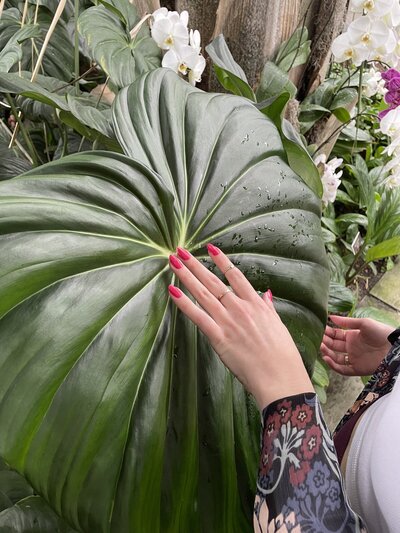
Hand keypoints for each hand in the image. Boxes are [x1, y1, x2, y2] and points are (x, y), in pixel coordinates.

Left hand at [168, 244, 313, 410]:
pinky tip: (172, 290)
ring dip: (186, 276)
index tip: (210, 248)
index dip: (221, 260)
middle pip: (213, 281)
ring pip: (202, 293)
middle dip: (195, 264)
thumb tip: (265, 293)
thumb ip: (268, 307)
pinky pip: (197, 316)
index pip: (235, 275)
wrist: (280, 376)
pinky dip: (183, 303)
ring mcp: (228, 321)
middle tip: (180, 250)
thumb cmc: (283, 355)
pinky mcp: (218, 337)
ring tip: (173, 262)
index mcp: (256, 304)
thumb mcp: (278, 325)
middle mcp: (240, 308)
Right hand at [320, 315, 392, 375]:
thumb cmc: (380, 332)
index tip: (319, 329)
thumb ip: (347, 322)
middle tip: (317, 338)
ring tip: (321, 347)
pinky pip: (342, 369)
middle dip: (325, 342)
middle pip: (333, 346)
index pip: (335, 335)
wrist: (393, 347)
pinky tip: (326, 358)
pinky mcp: (357, 369)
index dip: (327, 332)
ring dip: (327, 353)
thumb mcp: (364, 323)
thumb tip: (331, 317)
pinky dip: (333, 365)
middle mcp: (351, 348)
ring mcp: (353, 358)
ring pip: (336, 358)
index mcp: (352, 336)